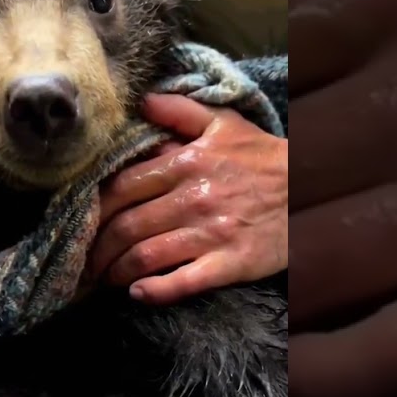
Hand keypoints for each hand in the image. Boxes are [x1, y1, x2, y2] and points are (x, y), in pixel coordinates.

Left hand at [88, 94, 287, 304]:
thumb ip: (180, 111)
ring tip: (106, 279)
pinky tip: (137, 295)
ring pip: (146, 256)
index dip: (94, 209)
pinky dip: (155, 291)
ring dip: (117, 271)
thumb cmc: (264, 159)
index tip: (82, 223)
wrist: (314, 190)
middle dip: (97, 248)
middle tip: (85, 261)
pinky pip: (184, 282)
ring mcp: (211, 233)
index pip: (121, 188)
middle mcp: (192, 198)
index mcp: (186, 163)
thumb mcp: (225, 124)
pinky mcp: (230, 263)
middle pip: (126, 226)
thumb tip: (143, 101)